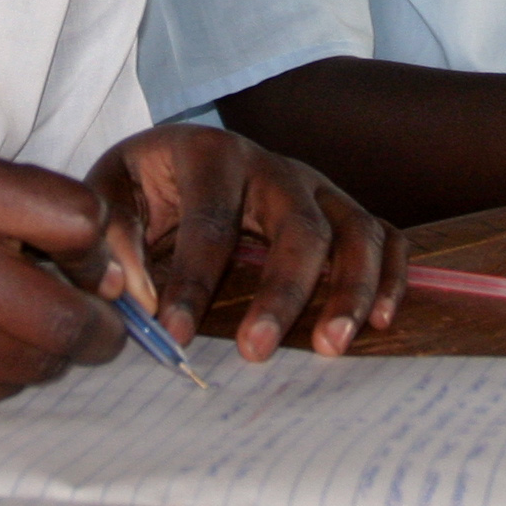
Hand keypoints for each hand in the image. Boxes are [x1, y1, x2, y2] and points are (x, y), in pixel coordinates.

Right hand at [0, 146, 127, 408]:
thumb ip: (22, 199)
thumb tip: (103, 266)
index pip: (77, 223)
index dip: (92, 242)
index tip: (82, 252)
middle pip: (69, 317)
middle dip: (98, 322)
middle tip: (96, 315)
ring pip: (42, 363)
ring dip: (52, 347)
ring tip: (26, 321)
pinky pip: (1, 390)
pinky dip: (7, 370)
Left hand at [90, 124, 406, 361]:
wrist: (180, 155)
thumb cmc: (146, 182)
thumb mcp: (112, 190)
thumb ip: (115, 238)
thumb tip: (132, 295)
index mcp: (212, 153)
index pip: (210, 221)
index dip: (192, 281)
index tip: (174, 336)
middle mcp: (274, 165)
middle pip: (298, 225)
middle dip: (282, 292)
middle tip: (256, 353)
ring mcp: (317, 186)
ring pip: (355, 230)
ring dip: (350, 290)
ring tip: (330, 347)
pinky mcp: (342, 208)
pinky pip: (386, 237)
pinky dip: (393, 276)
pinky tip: (381, 322)